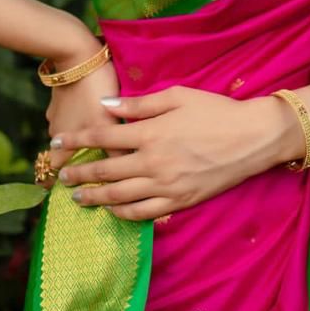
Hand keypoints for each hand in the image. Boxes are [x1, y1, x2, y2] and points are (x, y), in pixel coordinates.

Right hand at [41, 45, 123, 186]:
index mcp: (65, 143)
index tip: (70, 190)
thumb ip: (115, 150)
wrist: (78, 54)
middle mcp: (56, 132)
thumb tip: (126, 170)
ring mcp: (57, 114)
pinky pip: (69, 116)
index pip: (54, 173)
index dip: (61, 183)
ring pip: (65, 135)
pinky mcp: (61, 97)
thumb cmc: (95, 90)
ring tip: (95, 142)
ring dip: (76, 140)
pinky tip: (92, 114)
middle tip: (85, 169)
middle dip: (71, 163)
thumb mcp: (108, 122)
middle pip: (59, 156)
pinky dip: (78, 120)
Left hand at [51, 86, 290, 220]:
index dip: (77, 140)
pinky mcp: (179, 202)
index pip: (104, 137)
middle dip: (79, 173)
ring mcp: (166, 186)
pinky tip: (111, 208)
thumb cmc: (215, 111)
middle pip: (106, 171)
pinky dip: (122, 213)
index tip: (58, 142)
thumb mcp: (178, 96)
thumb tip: (107, 106)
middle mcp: (154, 163)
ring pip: (119, 196)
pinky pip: (142, 214)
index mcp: (152, 133)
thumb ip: (139, 105)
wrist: (251, 138)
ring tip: (77, 197)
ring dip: (94, 197)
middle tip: (61, 176)